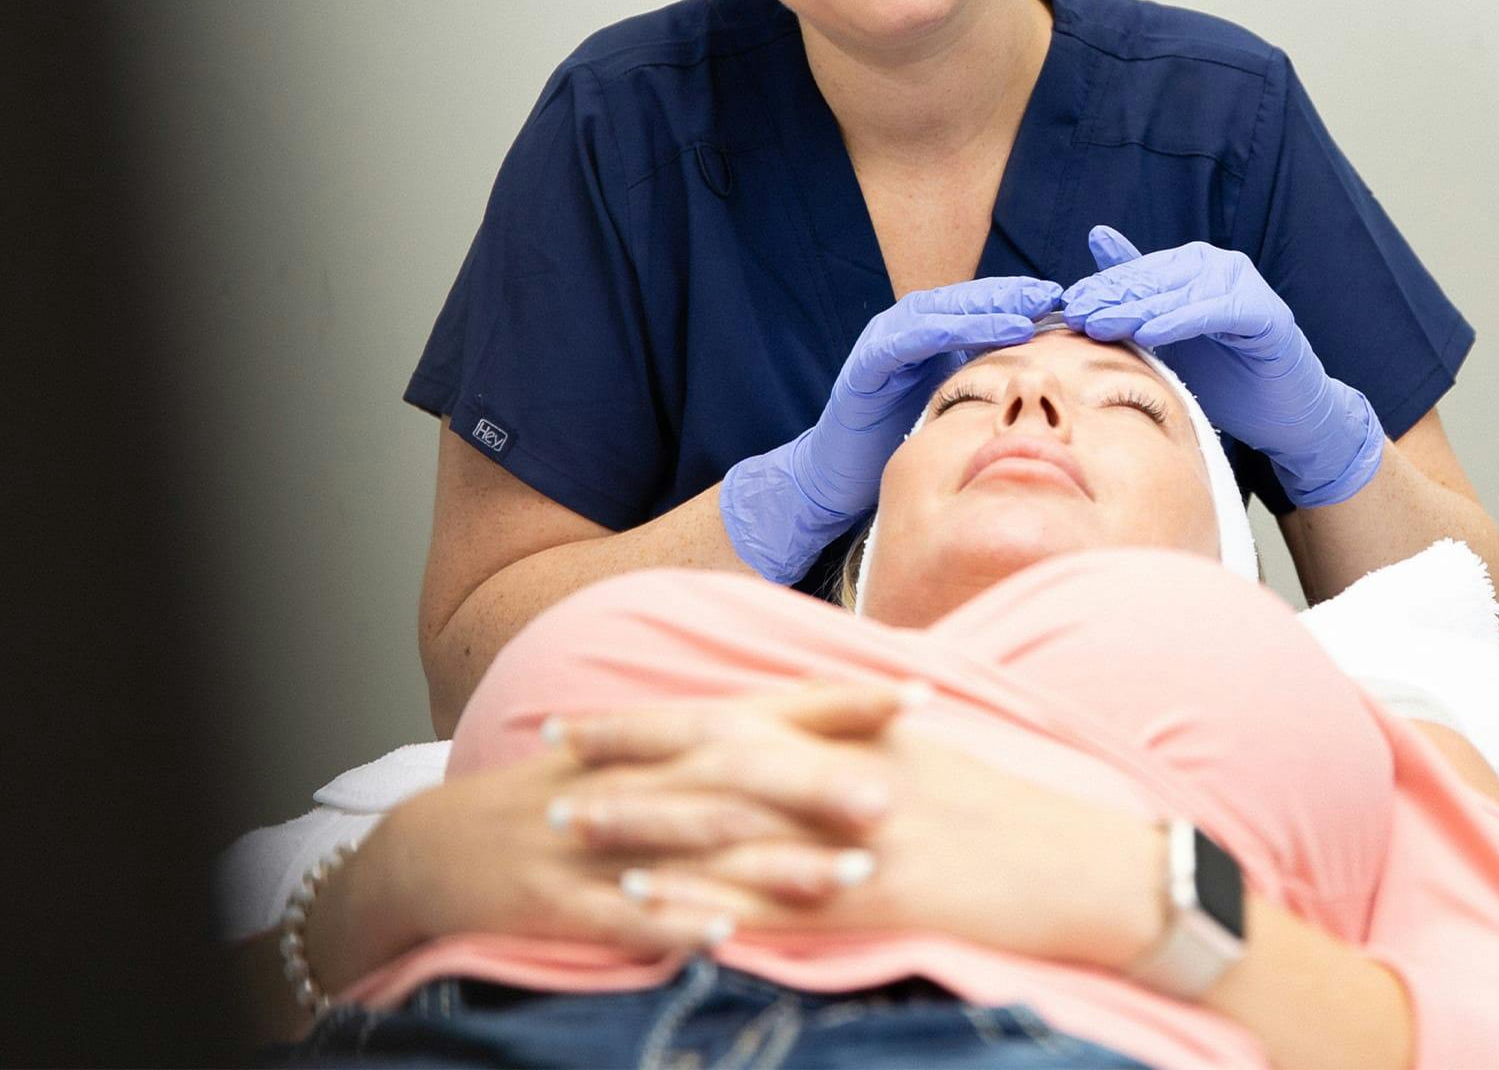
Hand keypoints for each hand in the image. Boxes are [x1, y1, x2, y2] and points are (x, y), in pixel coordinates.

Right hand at [304, 681, 910, 996]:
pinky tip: (723, 940)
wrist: (442, 847)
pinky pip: (623, 916)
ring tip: (843, 875)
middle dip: (820, 783)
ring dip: (772, 862)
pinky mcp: (563, 900)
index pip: (775, 707)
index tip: (921, 694)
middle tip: (895, 795)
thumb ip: (740, 745)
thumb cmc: (572, 798)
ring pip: (698, 848)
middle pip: (745, 774)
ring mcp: (605, 838)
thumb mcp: (654, 758)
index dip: (846, 701)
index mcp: (676, 738)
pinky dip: (672, 925)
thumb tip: (842, 737)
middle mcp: (648, 778)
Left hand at [572, 693, 1163, 972]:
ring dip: (644, 826)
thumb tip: (803, 730)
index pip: (734, 712)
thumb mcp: (937, 751)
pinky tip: (649, 911)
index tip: (585, 717)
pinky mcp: (873, 905)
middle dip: (626, 755)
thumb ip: (862, 737)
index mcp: (860, 731)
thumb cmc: (1019, 809)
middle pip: (714, 757)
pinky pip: (773, 906)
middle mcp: (849, 772)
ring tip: (568, 829)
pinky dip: (706, 905)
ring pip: (730, 826)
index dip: (652, 715)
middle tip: (547, 757)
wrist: (1095, 866)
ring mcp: (857, 839)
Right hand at [721, 275, 1061, 580]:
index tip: (1057, 299)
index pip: (979, 305)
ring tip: (1022, 317)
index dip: (1017, 298)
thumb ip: (983, 377)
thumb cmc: (901, 438)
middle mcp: (907, 329)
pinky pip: (904, 341)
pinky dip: (937, 332)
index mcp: (930, 333)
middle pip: (963, 300)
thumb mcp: (953, 400)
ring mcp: (884, 343)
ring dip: (980, 311)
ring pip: (937, 312)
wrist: (843, 476)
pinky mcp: (866, 365)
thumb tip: (1041, 369)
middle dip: (1007, 295)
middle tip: (1049, 295)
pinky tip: (968, 333)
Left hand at [1060, 226, 1384, 506]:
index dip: (1104, 287)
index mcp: (1193, 266)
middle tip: (1079, 315)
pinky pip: (1217, 312)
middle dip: (1114, 297)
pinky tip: (1151, 334)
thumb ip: (1137, 291)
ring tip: (1104, 325)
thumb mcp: (1168, 336)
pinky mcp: (1267, 314)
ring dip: (1140, 309)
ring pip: (1181, 293)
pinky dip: (1183, 321)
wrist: (1282, 416)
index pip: (1139, 272)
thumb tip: (1097, 234)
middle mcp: (1219, 266)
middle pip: (1157, 278)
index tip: (1069, 305)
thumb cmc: (1224, 376)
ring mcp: (1245, 286)